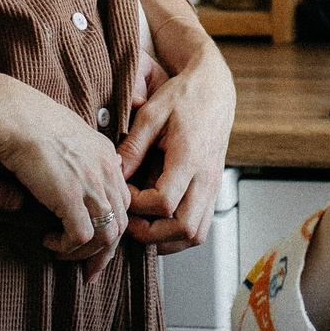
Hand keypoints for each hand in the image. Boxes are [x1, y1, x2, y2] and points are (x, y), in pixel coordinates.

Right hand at [0, 82, 131, 278]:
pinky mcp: (70, 197)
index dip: (112, 226)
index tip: (97, 244)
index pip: (122, 201)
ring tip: (64, 255)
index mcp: (107, 157)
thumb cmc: (31, 121)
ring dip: (86, 254)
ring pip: (107, 235)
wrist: (14, 115)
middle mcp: (106, 171)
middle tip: (89, 270)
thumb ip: (86, 155)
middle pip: (120, 222)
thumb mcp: (70, 134)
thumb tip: (95, 171)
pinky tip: (50, 242)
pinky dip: (67, 247)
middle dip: (105, 252)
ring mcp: (91, 185)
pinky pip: (81, 237)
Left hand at [119, 37, 234, 254]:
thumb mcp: (152, 114)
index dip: (139, 206)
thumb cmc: (184, 97)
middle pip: (184, 228)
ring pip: (195, 234)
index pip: (165, 202)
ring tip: (143, 224)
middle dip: (151, 234)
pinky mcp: (213, 190)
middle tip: (130, 220)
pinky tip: (159, 221)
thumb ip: (133, 146)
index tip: (124, 192)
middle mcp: (206, 178)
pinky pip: (200, 226)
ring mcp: (213, 186)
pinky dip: (178, 233)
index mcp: (190, 157)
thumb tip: (115, 174)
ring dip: (166, 240)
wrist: (214, 90)